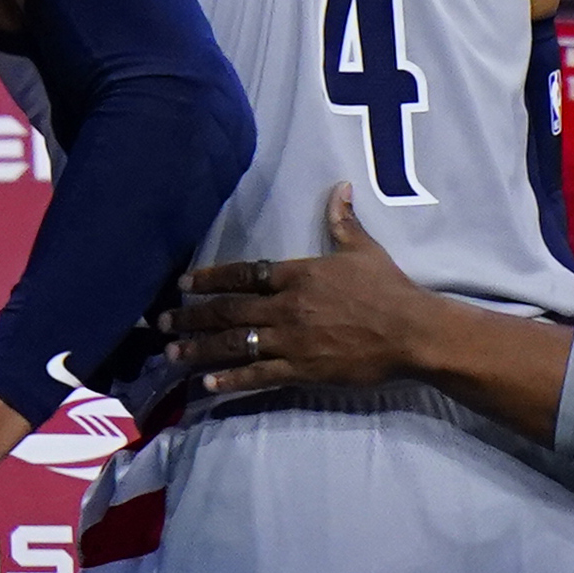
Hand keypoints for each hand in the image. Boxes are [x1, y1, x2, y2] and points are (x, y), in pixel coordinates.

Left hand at [166, 185, 443, 393]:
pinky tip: (207, 385)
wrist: (412, 331)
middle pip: (228, 311)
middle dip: (191, 316)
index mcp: (297, 275)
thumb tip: (340, 187)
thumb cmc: (389, 289)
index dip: (209, 278)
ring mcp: (291, 340)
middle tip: (161, 322)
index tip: (183, 283)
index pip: (243, 274)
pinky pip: (258, 376)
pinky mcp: (302, 370)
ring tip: (172, 354)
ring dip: (200, 349)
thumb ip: (343, 221)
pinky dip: (231, 381)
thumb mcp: (363, 250)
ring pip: (235, 344)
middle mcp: (286, 306)